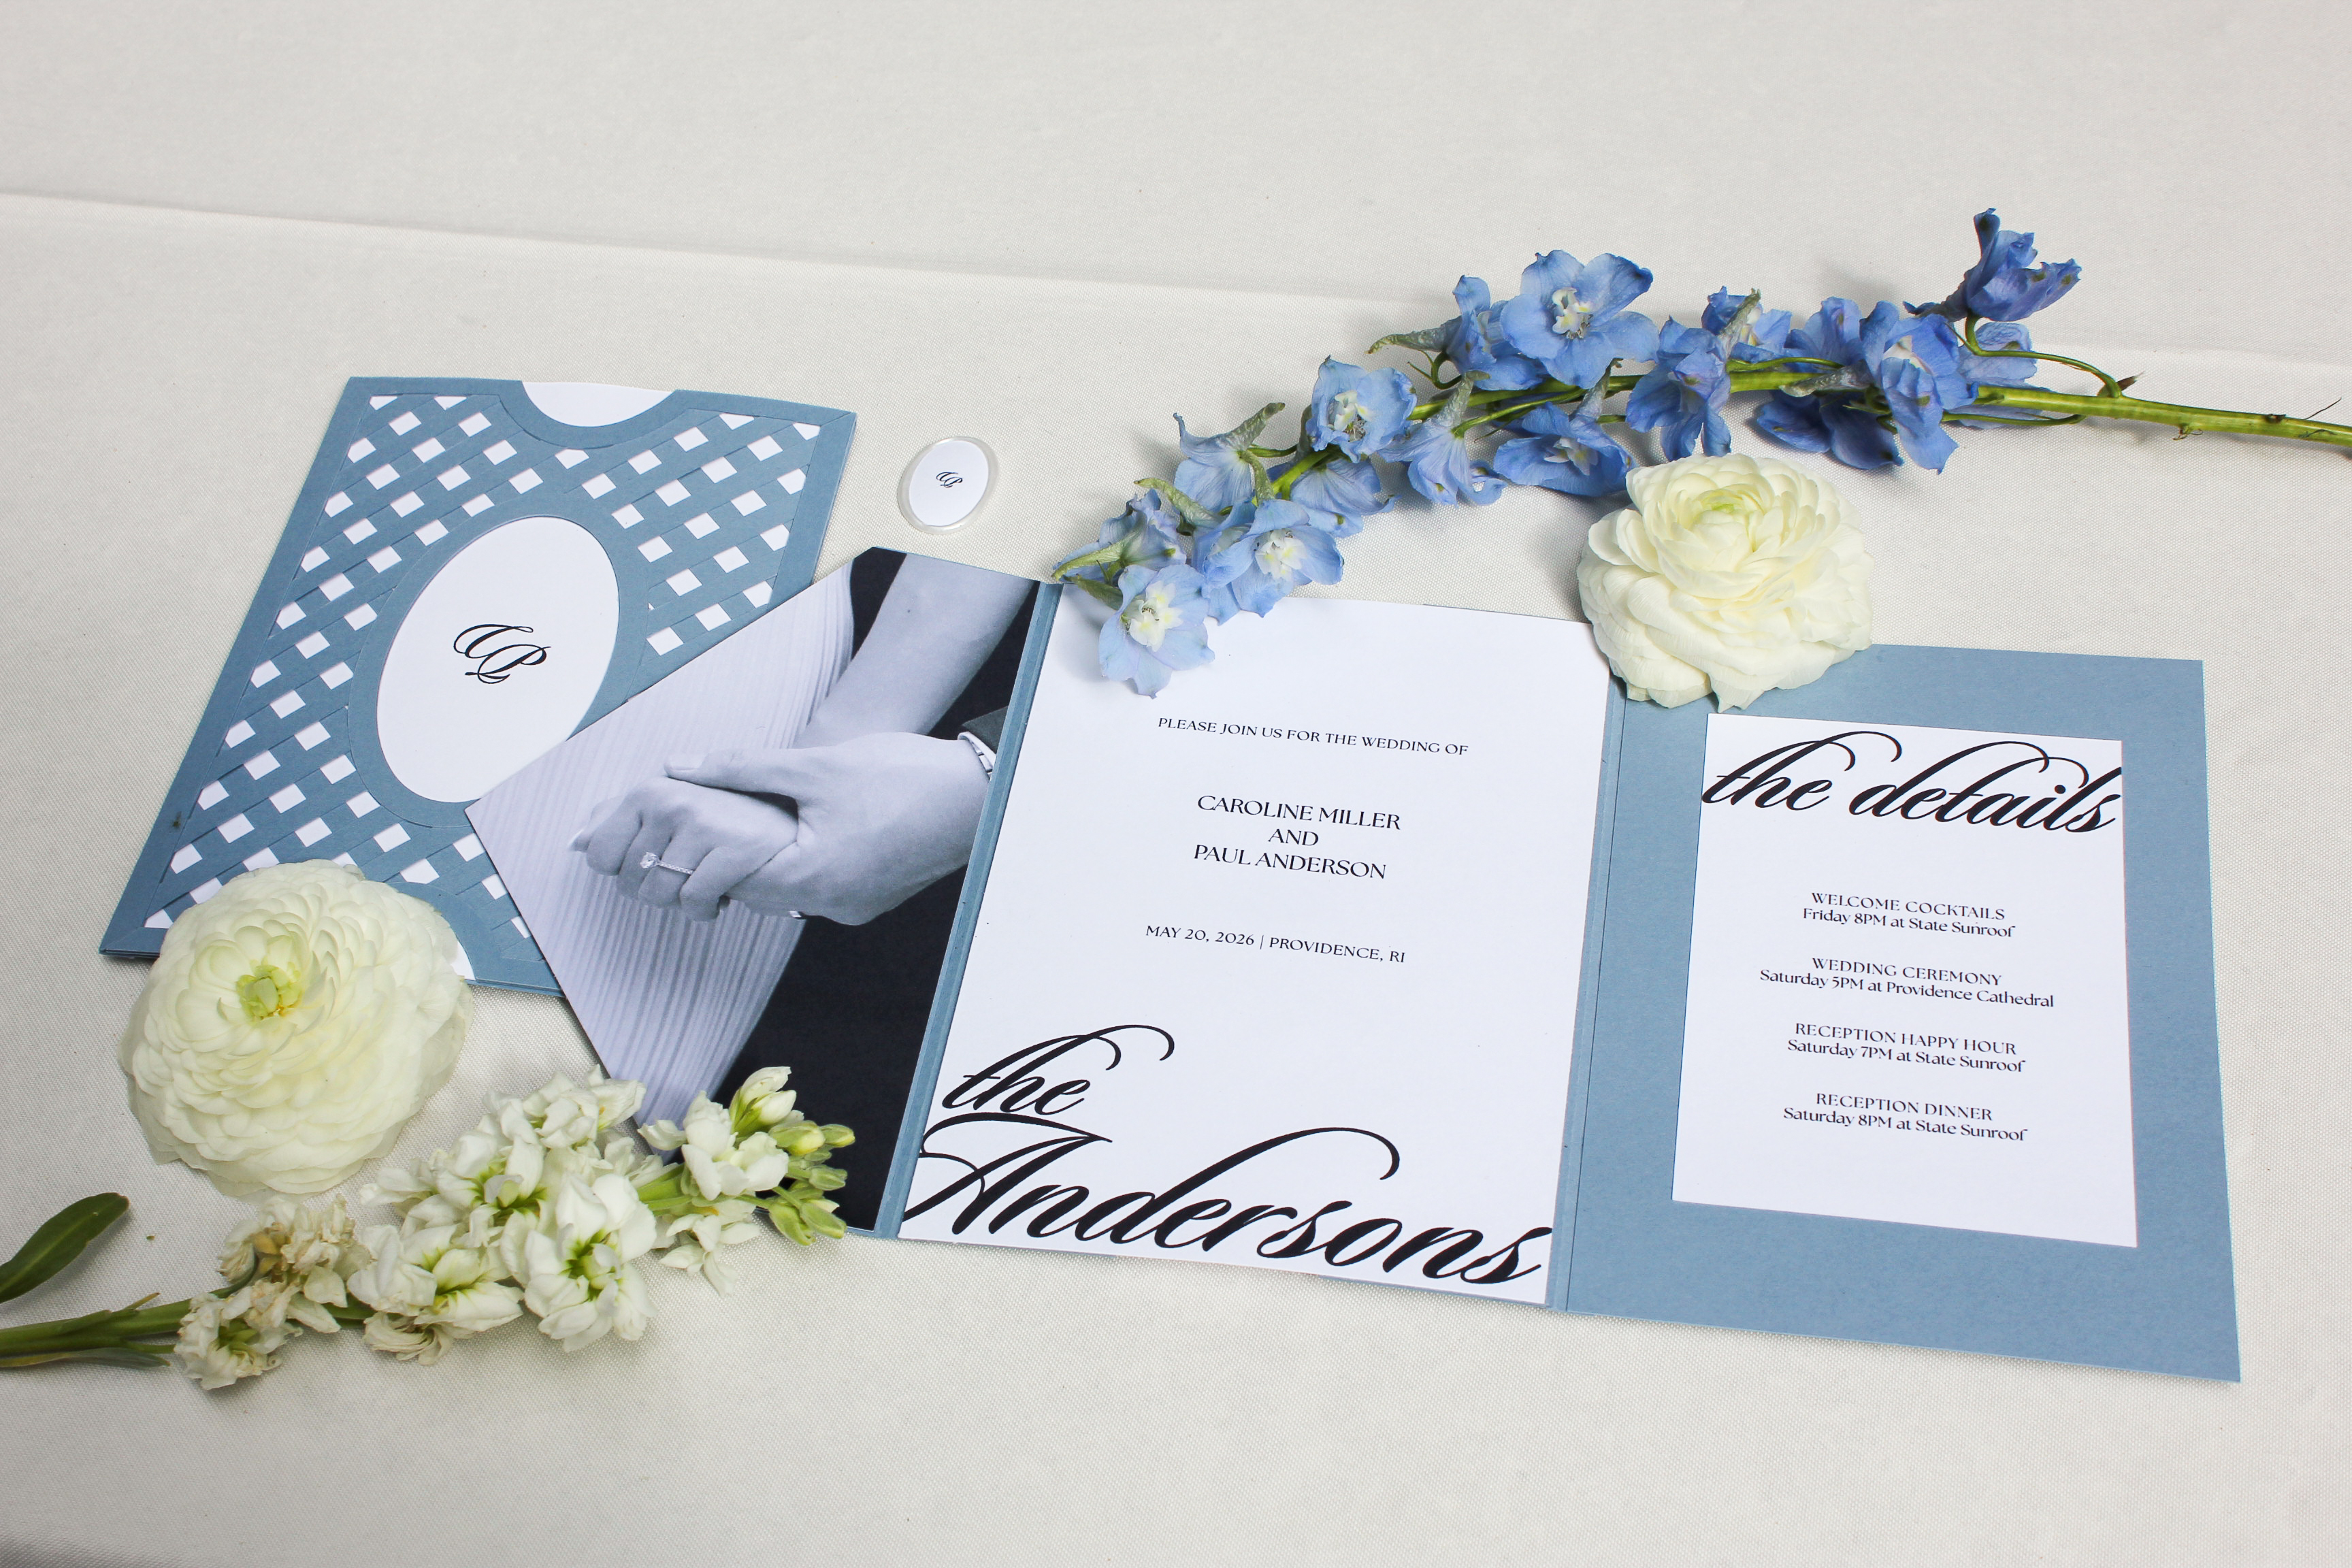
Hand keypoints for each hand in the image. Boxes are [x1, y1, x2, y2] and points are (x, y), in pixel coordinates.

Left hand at [570, 776, 799, 920]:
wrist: (788, 827)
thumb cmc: (723, 821)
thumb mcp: (668, 809)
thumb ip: (617, 820)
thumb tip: (575, 842)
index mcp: (649, 790)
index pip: (598, 855)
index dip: (624, 871)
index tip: (656, 860)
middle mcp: (671, 801)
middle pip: (629, 882)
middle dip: (657, 888)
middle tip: (689, 871)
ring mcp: (702, 824)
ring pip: (660, 896)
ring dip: (682, 902)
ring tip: (706, 880)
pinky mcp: (732, 850)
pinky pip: (694, 903)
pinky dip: (705, 910)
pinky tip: (723, 894)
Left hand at [667, 732, 990, 925]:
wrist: (978, 792)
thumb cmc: (902, 776)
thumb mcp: (815, 764)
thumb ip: (743, 768)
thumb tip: (680, 766)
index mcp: (812, 879)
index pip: (733, 881)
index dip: (710, 851)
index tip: (701, 823)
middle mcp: (833, 905)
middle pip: (760, 891)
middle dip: (741, 855)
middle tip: (731, 817)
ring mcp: (858, 906)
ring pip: (793, 890)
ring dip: (777, 858)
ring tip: (775, 817)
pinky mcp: (876, 897)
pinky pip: (825, 888)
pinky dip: (810, 863)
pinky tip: (817, 828)